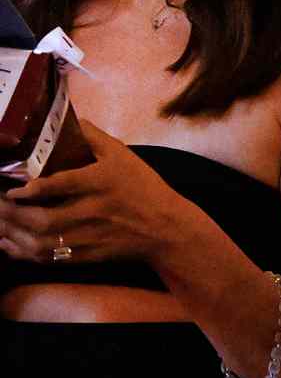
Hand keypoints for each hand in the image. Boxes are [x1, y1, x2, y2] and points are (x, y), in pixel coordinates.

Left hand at [0, 118, 191, 263]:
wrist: (167, 229)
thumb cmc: (145, 189)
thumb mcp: (124, 157)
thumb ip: (95, 138)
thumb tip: (72, 118)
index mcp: (100, 183)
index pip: (60, 186)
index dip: (31, 190)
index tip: (14, 190)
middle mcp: (93, 211)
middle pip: (43, 220)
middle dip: (12, 215)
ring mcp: (90, 237)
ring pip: (42, 242)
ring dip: (13, 235)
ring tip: (0, 225)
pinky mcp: (88, 255)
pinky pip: (50, 259)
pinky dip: (26, 254)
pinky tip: (11, 245)